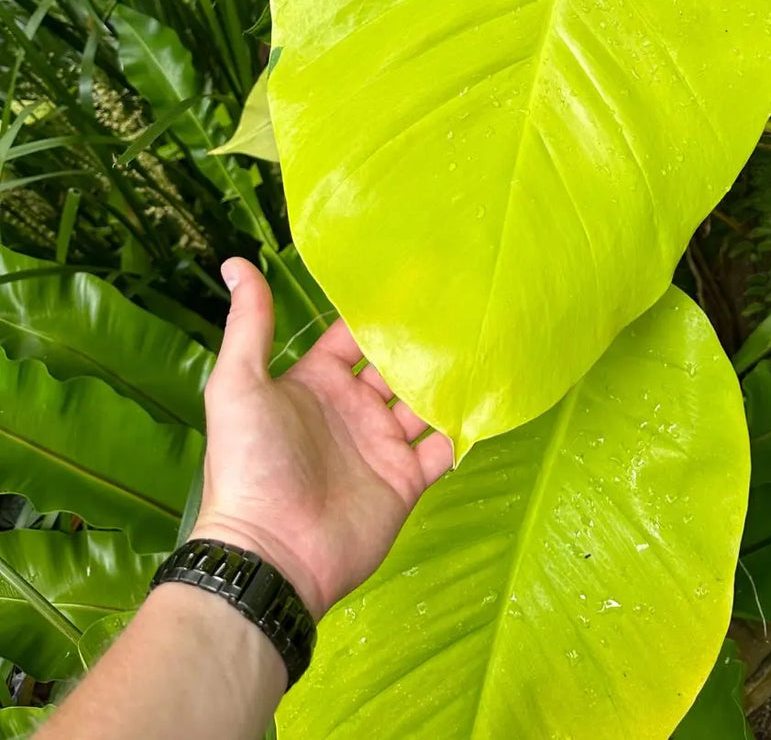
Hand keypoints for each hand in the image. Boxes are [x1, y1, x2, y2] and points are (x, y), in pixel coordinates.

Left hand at [191, 258, 452, 618]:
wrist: (273, 553)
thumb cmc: (252, 463)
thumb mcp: (239, 384)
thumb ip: (249, 324)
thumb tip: (235, 261)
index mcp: (316, 382)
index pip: (354, 337)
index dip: (379, 312)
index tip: (418, 278)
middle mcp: (352, 409)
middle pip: (397, 365)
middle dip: (424, 340)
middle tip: (465, 302)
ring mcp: (382, 445)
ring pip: (425, 400)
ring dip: (450, 376)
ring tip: (486, 340)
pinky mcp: (406, 480)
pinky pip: (443, 447)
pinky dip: (464, 425)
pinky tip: (489, 396)